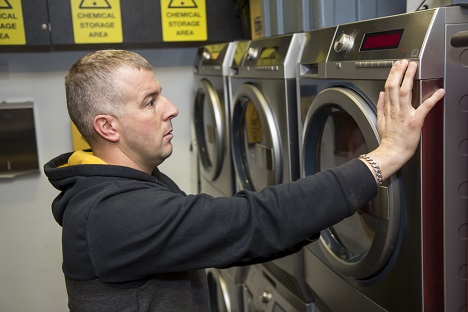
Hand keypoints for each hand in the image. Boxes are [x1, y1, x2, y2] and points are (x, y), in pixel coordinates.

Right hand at [364, 60, 444, 181]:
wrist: (392, 152)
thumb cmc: (388, 140)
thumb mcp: (379, 121)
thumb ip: (380, 106)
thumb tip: (381, 94)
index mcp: (389, 109)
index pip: (389, 87)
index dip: (392, 75)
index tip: (396, 66)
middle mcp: (396, 109)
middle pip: (396, 87)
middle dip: (400, 72)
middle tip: (405, 62)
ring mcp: (405, 114)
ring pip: (405, 92)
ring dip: (409, 78)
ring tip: (413, 67)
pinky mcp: (415, 121)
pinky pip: (424, 108)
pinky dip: (433, 99)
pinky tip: (439, 91)